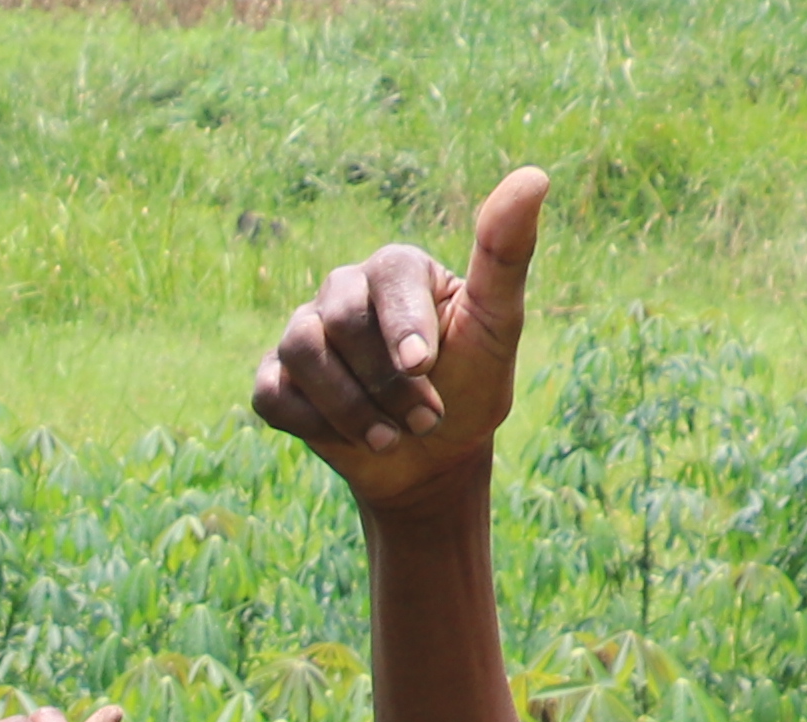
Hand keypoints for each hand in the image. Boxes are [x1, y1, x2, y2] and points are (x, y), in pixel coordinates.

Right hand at [253, 164, 545, 510]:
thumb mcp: (498, 324)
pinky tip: (349, 439)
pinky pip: (272, 393)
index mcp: (397, 269)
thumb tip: (534, 176)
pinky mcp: (277, 379)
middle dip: (384, 381)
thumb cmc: (469, 386)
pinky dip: (312, 424)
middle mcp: (344, 290)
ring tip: (390, 438)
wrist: (432, 460)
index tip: (424, 366)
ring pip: (301, 353)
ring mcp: (305, 333)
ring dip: (350, 409)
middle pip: (340, 318)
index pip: (386, 275)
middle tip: (424, 418)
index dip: (401, 325)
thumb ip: (507, 254)